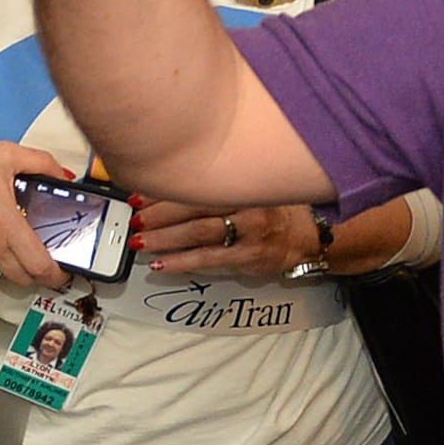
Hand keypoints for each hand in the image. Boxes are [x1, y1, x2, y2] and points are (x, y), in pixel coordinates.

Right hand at [0, 140, 73, 289]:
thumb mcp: (6, 154)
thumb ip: (42, 163)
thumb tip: (62, 176)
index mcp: (3, 223)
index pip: (38, 265)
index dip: (56, 275)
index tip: (62, 273)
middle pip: (23, 278)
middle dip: (38, 274)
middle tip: (44, 262)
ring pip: (2, 273)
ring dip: (12, 264)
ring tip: (11, 242)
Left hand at [132, 198, 320, 281]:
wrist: (309, 235)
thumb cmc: (274, 208)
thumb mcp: (250, 186)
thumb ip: (217, 187)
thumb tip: (168, 187)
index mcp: (241, 180)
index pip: (196, 182)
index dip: (163, 189)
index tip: (137, 194)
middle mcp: (244, 202)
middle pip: (193, 205)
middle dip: (158, 214)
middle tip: (134, 219)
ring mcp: (247, 231)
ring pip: (197, 232)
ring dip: (164, 238)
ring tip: (139, 242)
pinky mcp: (247, 256)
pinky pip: (208, 259)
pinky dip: (181, 262)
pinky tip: (160, 264)